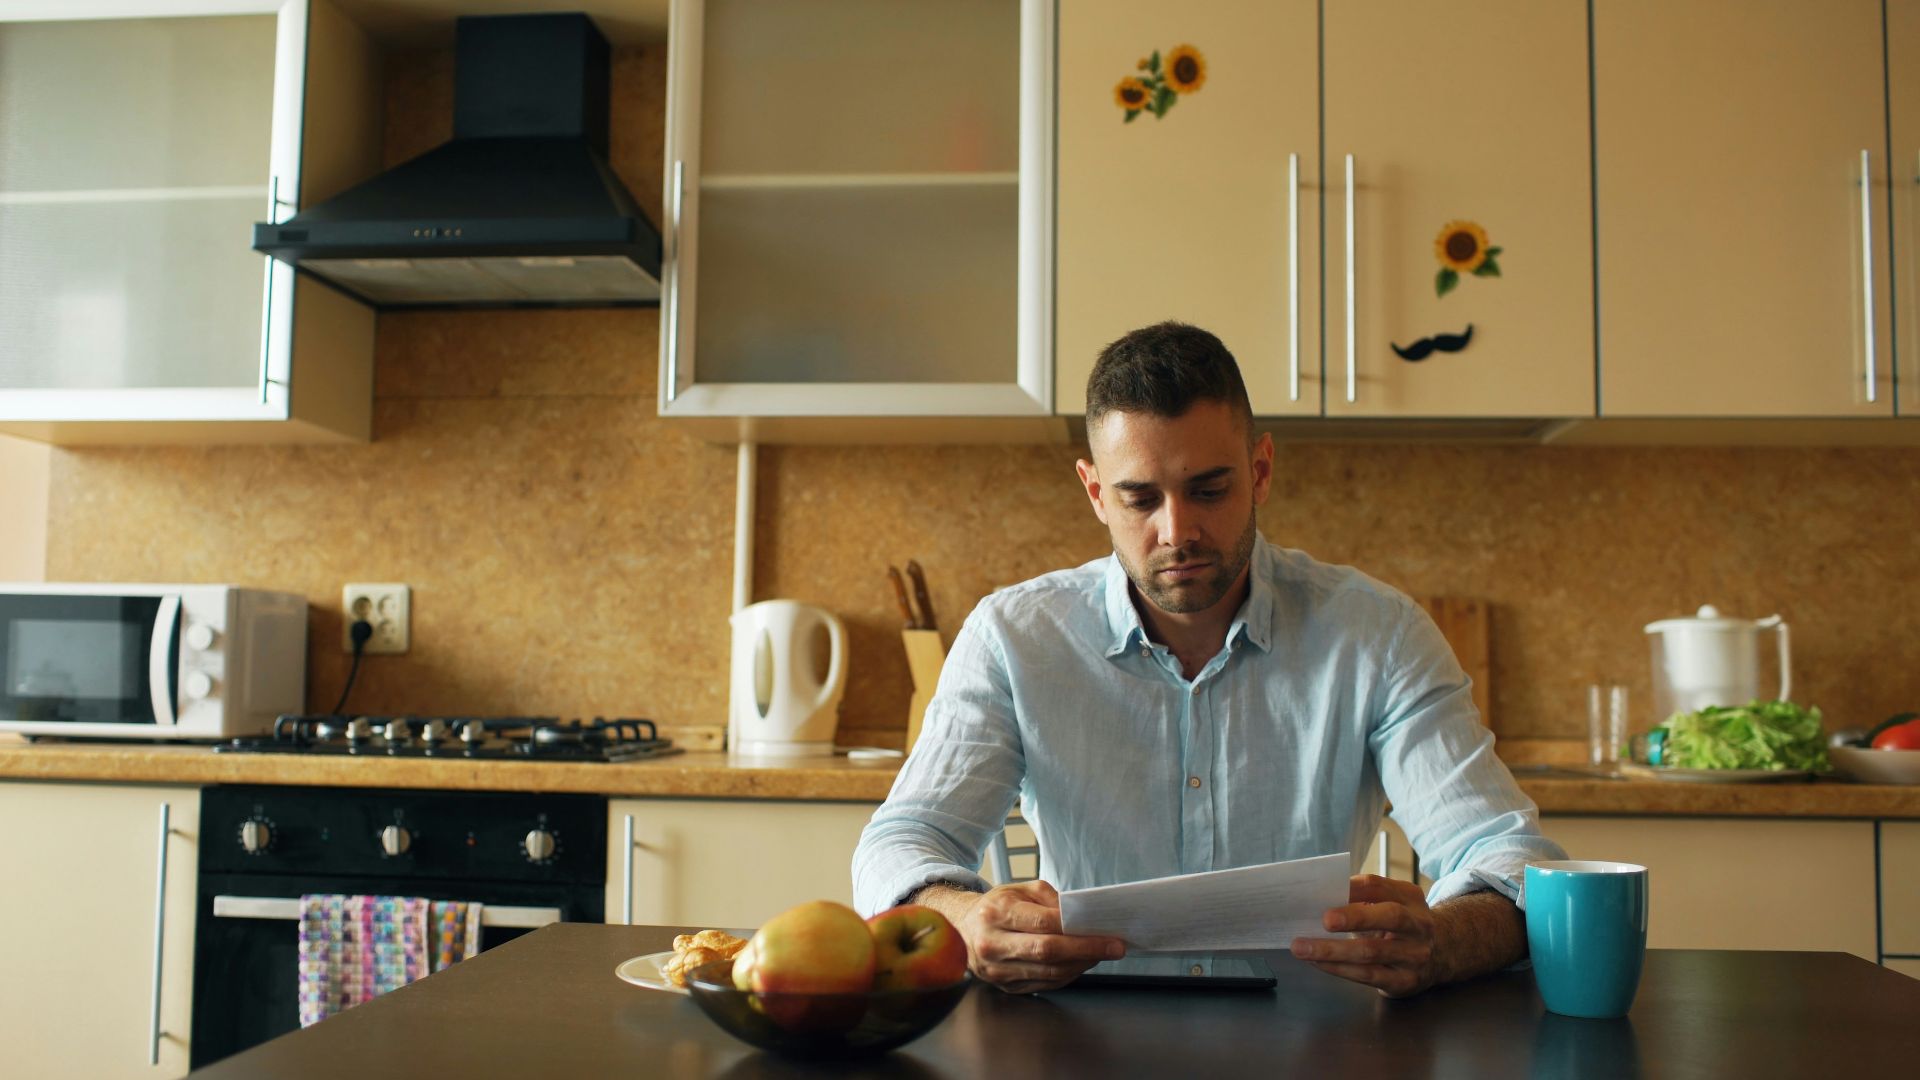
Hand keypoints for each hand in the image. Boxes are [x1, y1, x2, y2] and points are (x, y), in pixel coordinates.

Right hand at [955, 880, 1125, 993]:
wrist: (963, 929)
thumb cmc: (998, 906)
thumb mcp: (1020, 889)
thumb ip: (1051, 899)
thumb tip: (1081, 916)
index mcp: (996, 913)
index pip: (1043, 924)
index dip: (1078, 930)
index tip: (1107, 932)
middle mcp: (992, 944)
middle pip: (1047, 952)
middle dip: (1086, 950)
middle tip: (1115, 948)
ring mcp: (997, 970)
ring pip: (1048, 972)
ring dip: (1080, 964)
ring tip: (1100, 953)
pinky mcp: (1004, 987)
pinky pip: (1044, 984)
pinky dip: (1067, 974)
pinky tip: (1080, 963)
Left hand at [1290, 874, 1441, 997]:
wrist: (1441, 956)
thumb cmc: (1401, 926)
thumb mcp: (1391, 904)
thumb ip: (1363, 898)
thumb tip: (1318, 899)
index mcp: (1410, 897)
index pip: (1380, 886)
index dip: (1352, 887)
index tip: (1323, 888)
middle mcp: (1418, 925)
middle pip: (1390, 917)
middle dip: (1355, 918)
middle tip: (1324, 920)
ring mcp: (1414, 955)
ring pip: (1372, 952)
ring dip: (1332, 950)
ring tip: (1302, 947)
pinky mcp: (1404, 981)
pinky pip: (1368, 976)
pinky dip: (1339, 969)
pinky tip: (1318, 963)